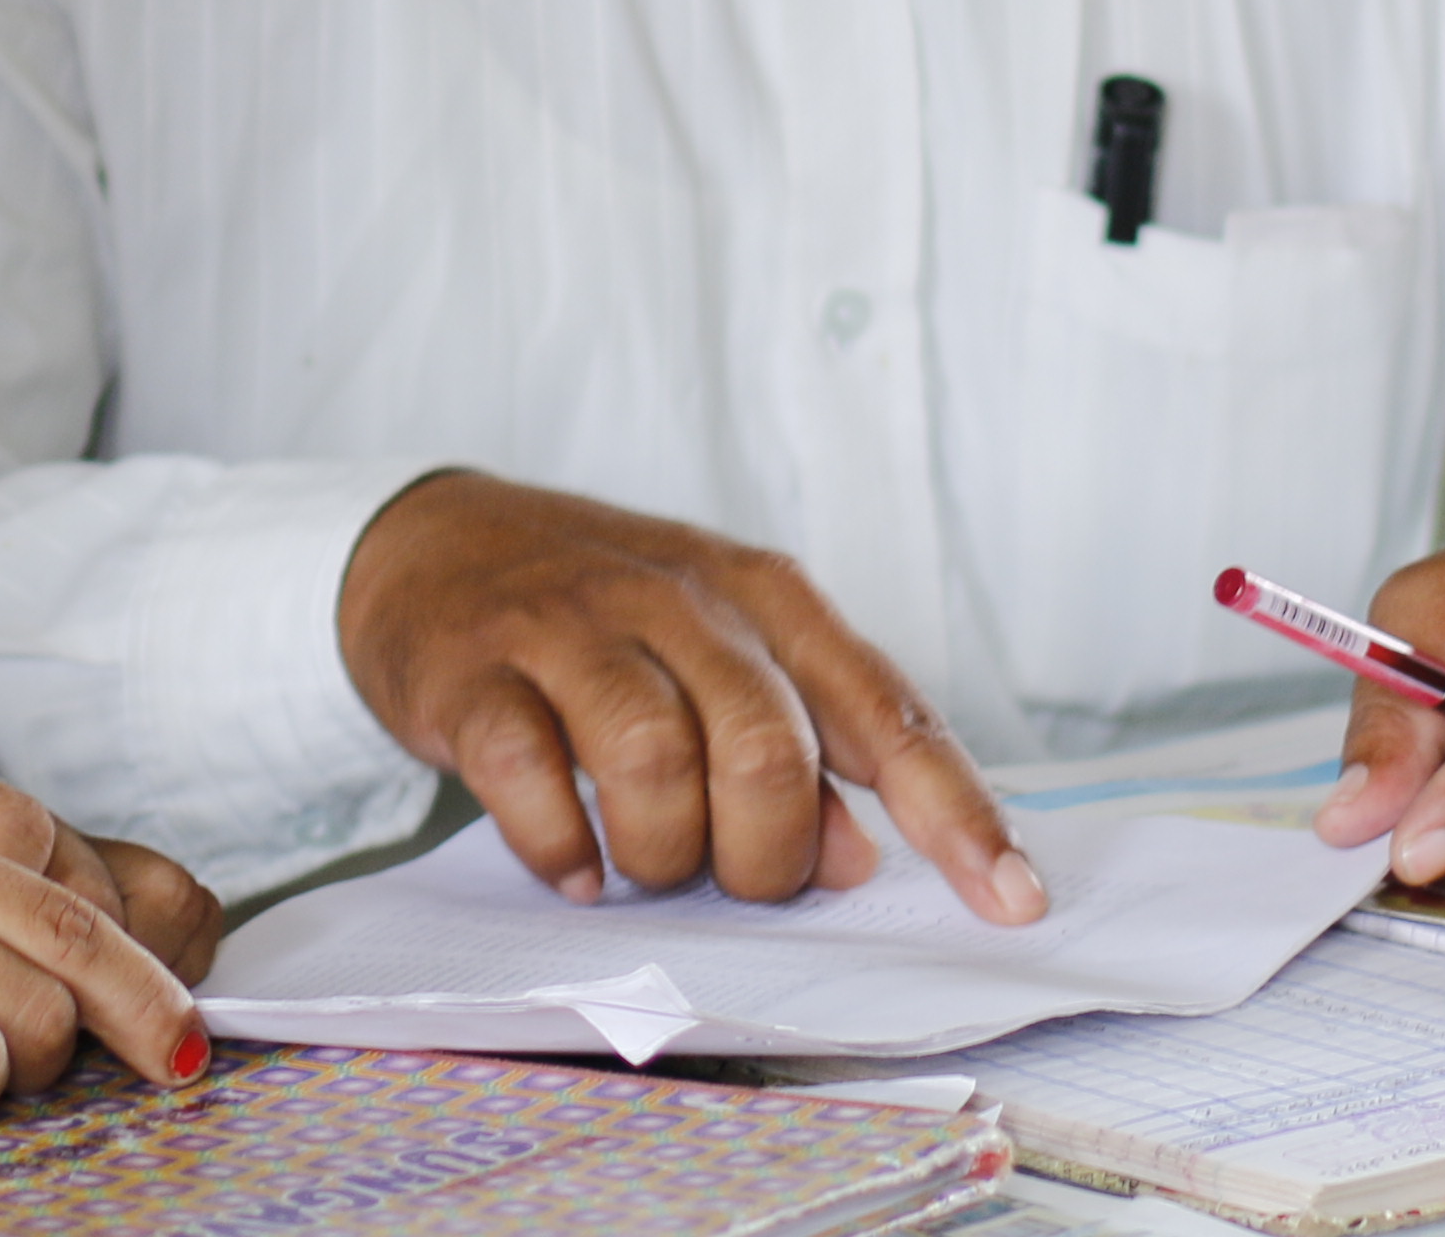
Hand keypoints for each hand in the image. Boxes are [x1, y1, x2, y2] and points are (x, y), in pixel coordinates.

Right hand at [334, 470, 1039, 922]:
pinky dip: (562, 848)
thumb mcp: (719, 655)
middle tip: (732, 877)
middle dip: (765, 855)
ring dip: (663, 854)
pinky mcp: (475, 670)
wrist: (432, 542)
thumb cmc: (604, 615)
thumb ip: (802, 748)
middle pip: (766, 748)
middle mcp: (677, 597)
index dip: (954, 811)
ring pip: (654, 761)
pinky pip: (530, 776)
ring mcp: (570, 627)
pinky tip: (572, 864)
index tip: (1012, 902)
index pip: (884, 708)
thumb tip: (859, 858)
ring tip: (645, 865)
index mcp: (764, 594)